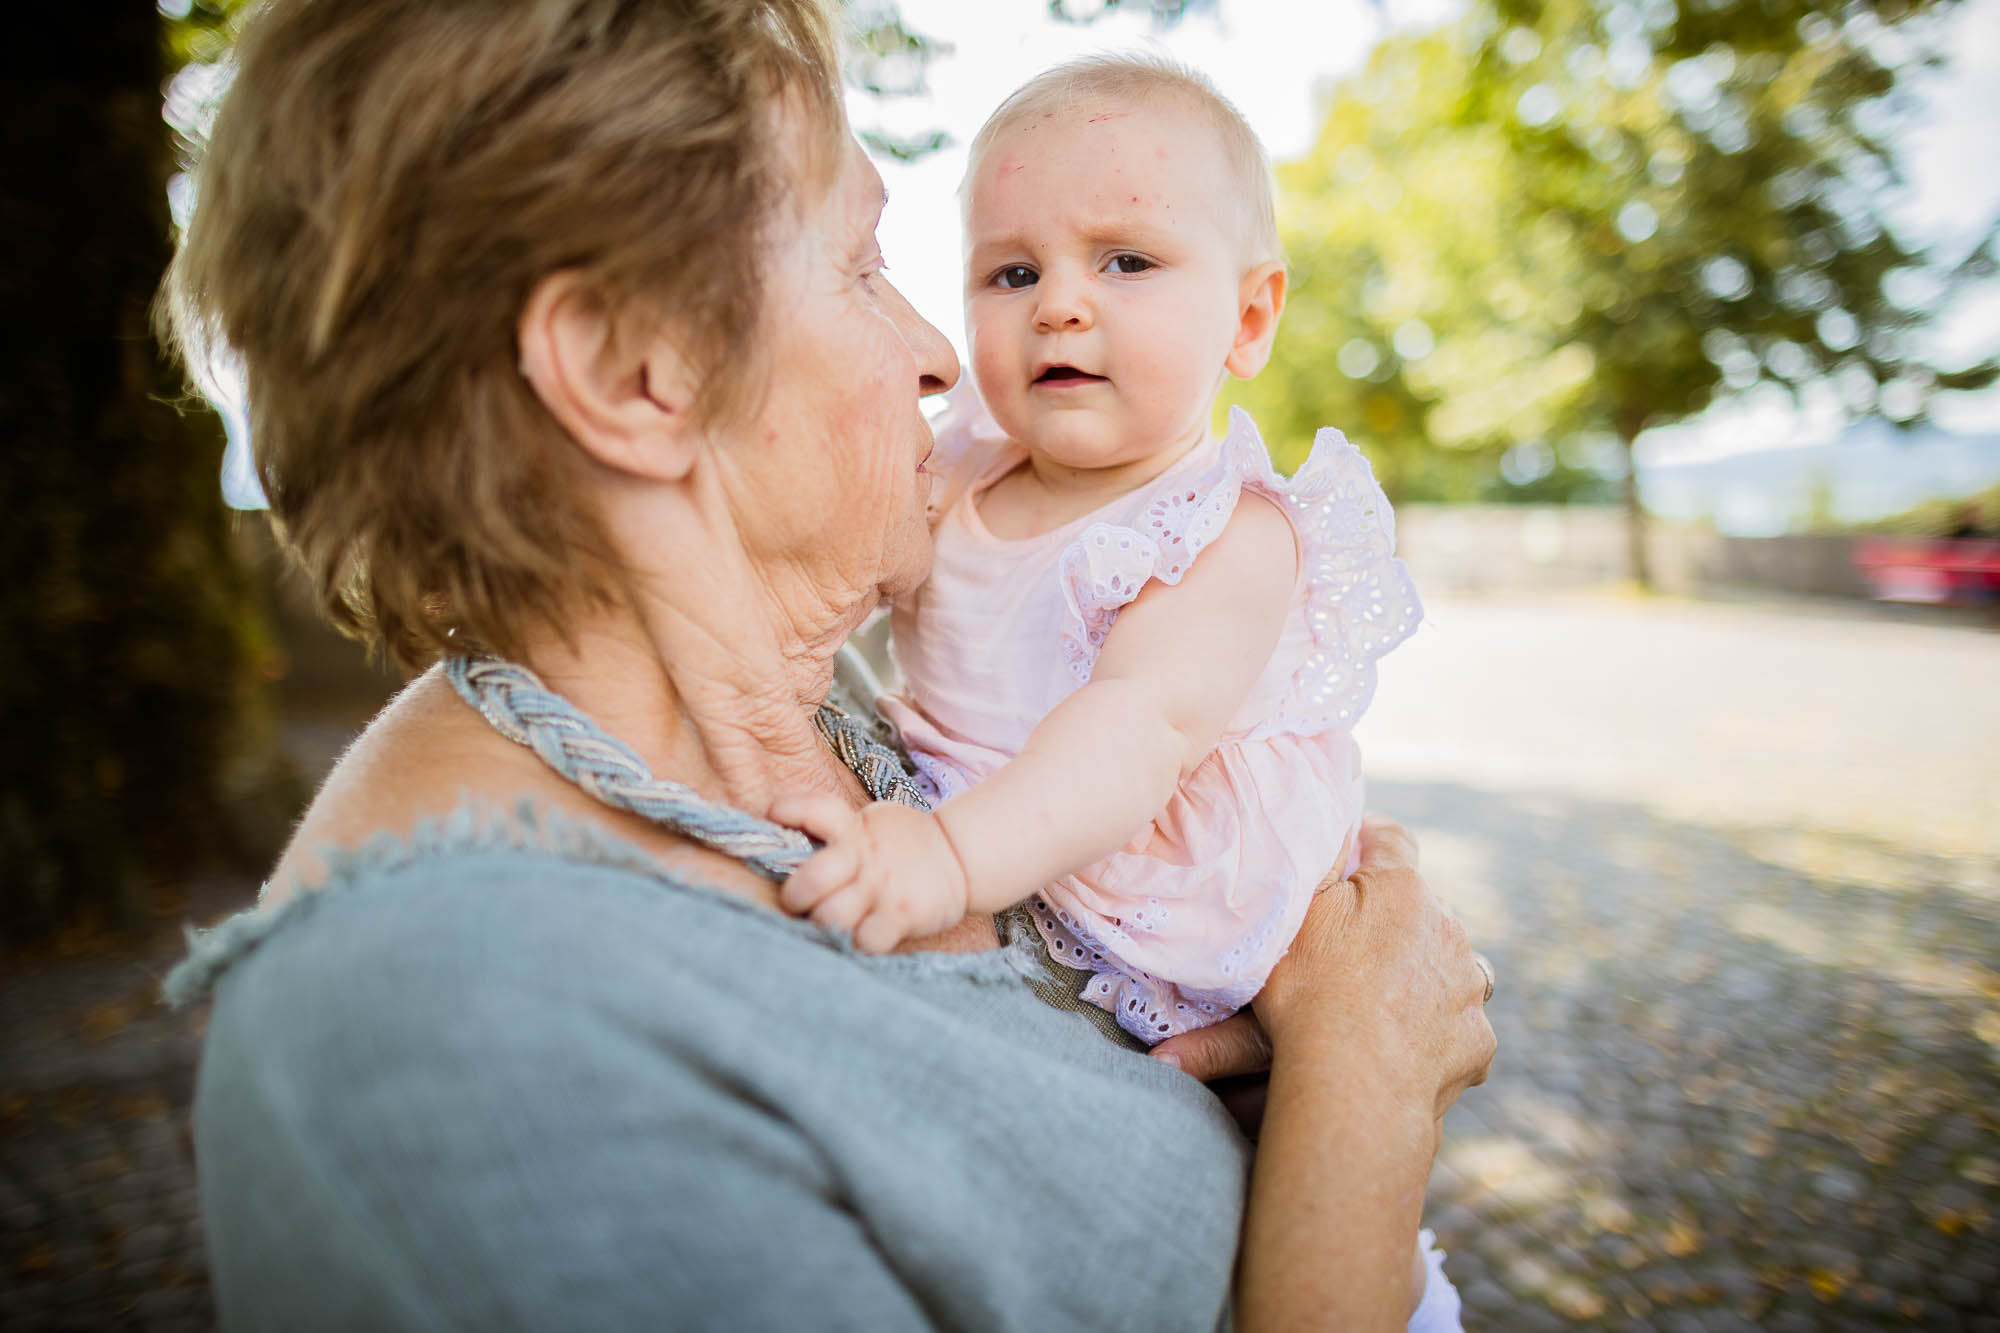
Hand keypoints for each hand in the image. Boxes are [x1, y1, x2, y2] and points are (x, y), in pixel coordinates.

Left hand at [771, 794, 972, 952]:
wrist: (961, 857)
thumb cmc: (905, 843)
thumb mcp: (872, 823)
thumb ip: (836, 832)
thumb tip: (783, 842)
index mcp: (855, 828)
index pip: (814, 810)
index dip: (788, 810)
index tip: (773, 815)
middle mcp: (864, 856)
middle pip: (811, 879)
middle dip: (794, 896)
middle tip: (797, 902)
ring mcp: (882, 887)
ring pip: (831, 917)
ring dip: (822, 925)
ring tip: (828, 925)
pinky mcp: (901, 915)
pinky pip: (865, 941)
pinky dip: (856, 944)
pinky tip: (859, 937)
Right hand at [1255, 814, 1494, 1121]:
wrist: (1350, 1083)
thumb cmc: (1308, 996)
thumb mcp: (1291, 920)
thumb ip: (1313, 872)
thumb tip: (1326, 837)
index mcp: (1400, 889)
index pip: (1391, 840)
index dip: (1371, 837)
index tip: (1356, 844)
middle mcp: (1447, 928)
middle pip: (1424, 908)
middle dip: (1397, 920)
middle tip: (1356, 949)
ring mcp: (1468, 986)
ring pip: (1454, 966)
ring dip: (1429, 975)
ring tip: (1388, 1003)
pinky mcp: (1478, 1039)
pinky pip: (1461, 1026)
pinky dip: (1440, 1032)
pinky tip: (1408, 1048)